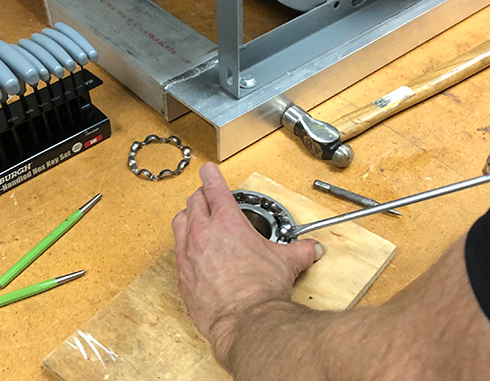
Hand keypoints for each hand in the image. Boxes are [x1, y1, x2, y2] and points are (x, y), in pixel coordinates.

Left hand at [171, 162, 323, 363]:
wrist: (245, 320)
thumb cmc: (261, 289)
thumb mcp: (286, 262)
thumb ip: (299, 251)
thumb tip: (311, 249)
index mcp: (227, 222)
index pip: (214, 187)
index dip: (211, 175)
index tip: (208, 169)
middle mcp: (203, 233)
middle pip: (194, 201)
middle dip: (201, 196)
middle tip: (206, 197)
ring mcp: (189, 254)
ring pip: (180, 222)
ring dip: (188, 217)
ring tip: (195, 219)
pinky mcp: (183, 275)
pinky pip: (178, 252)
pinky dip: (184, 246)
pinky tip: (192, 252)